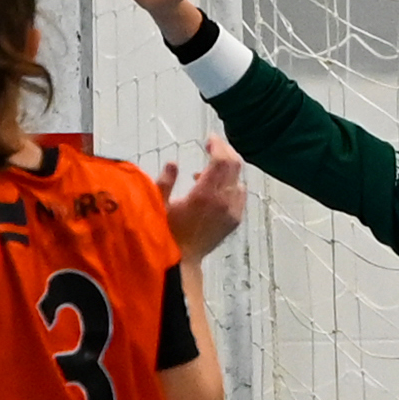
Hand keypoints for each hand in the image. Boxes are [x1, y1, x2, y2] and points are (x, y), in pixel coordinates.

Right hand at [160, 136, 246, 262]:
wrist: (183, 261)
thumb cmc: (167, 233)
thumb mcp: (159, 206)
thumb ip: (165, 182)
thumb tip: (173, 163)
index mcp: (205, 195)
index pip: (221, 161)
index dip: (217, 145)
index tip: (209, 138)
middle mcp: (223, 201)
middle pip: (234, 165)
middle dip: (224, 151)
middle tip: (212, 145)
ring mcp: (232, 211)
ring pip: (239, 179)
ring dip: (227, 169)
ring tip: (208, 169)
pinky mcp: (235, 220)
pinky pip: (240, 194)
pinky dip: (231, 185)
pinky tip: (215, 189)